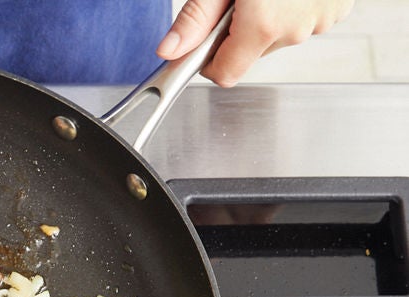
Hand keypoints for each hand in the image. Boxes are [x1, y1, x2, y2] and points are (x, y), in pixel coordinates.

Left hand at [156, 0, 354, 86]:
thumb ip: (195, 18)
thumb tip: (170, 51)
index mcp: (263, 26)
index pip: (225, 75)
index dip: (208, 60)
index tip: (204, 41)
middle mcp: (295, 30)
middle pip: (250, 55)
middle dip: (238, 32)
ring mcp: (321, 20)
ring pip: (278, 37)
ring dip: (267, 19)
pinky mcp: (337, 9)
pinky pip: (303, 21)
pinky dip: (292, 9)